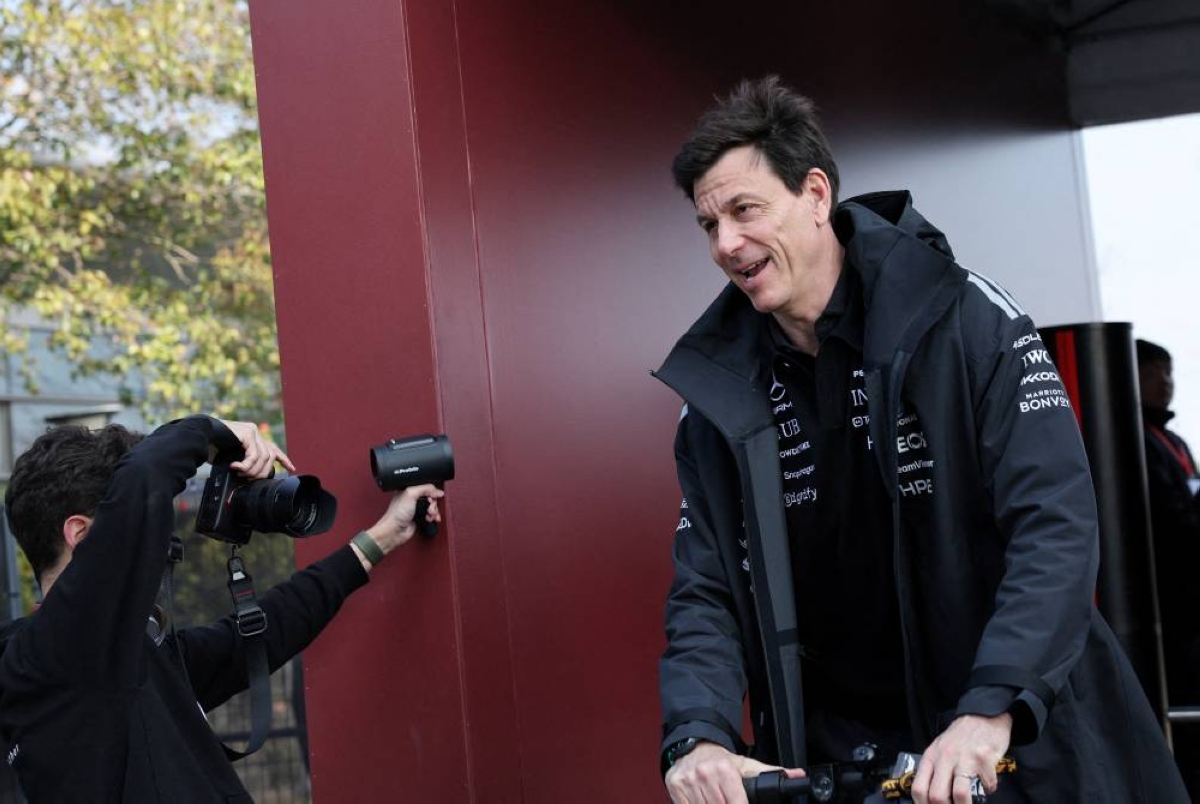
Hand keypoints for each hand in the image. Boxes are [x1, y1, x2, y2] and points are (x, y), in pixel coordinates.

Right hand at [216, 420, 294, 478]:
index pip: (273, 449)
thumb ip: (244, 463)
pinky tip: (235, 467)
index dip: (283, 459)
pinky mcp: (248, 433)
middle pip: (269, 458)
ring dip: (251, 470)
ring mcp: (253, 432)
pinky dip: (246, 465)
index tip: (291, 468)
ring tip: (239, 472)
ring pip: (263, 458)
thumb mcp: (232, 458)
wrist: (199, 435)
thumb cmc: (212, 447)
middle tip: (246, 478)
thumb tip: (252, 477)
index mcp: (253, 438)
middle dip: (261, 472)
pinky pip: (254, 455)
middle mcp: (255, 433)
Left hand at [364, 485, 444, 555]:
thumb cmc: (396, 514)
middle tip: (430, 508)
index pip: (425, 486)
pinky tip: (430, 519)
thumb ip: (425, 488)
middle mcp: (412, 499)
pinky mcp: (419, 518)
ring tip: (430, 514)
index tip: (434, 496)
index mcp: (408, 490)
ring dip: (434, 511)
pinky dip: (433, 517)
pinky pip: (431, 515)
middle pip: (430, 497)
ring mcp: (416, 509)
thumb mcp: (411, 494)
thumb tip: (438, 491)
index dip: (431, 491)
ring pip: (432, 507)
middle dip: (433, 503)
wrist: (395, 530)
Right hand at [665, 740, 804, 803]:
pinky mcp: (675, 787)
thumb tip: (798, 775)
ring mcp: (688, 781)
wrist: (694, 745)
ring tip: (717, 800)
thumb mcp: (746, 764)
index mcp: (725, 769)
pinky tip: (702, 801)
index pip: (736, 803)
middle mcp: (705, 774)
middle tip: (727, 800)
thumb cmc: (722, 760)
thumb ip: (771, 772)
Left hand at [910, 713, 1010, 803]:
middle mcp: (945, 758)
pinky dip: (989, 789)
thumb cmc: (961, 735)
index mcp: (931, 757)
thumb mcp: (940, 749)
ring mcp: (965, 759)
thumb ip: (934, 770)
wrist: (984, 715)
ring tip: (969, 802)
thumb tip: (931, 797)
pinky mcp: (984, 760)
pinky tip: (987, 784)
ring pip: (959, 795)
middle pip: (937, 796)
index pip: (919, 788)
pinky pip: (987, 786)